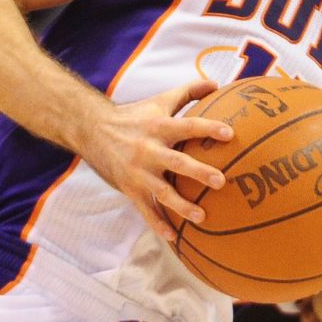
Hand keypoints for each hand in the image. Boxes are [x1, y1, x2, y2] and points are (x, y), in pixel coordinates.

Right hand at [77, 80, 233, 243]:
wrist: (91, 130)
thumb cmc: (134, 116)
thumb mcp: (159, 101)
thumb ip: (188, 92)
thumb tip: (218, 84)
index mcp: (159, 127)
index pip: (188, 126)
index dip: (208, 128)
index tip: (229, 133)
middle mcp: (149, 150)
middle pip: (177, 163)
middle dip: (199, 172)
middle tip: (221, 181)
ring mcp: (138, 172)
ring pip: (163, 192)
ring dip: (182, 206)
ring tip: (202, 217)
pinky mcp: (129, 188)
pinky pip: (145, 210)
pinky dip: (158, 224)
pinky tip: (173, 237)